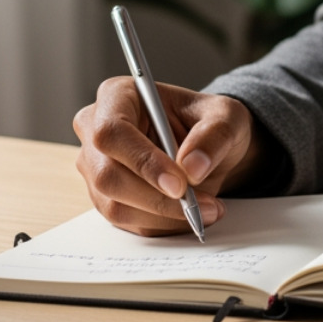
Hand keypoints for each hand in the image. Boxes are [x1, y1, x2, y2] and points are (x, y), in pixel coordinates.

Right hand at [73, 78, 263, 236]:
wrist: (208, 149)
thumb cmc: (210, 123)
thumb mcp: (227, 118)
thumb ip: (214, 135)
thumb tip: (192, 167)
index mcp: (117, 96)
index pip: (112, 132)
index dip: (143, 161)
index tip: (180, 183)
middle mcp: (95, 130)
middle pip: (108, 175)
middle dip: (157, 198)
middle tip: (201, 204)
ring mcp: (96, 168)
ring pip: (116, 205)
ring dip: (164, 215)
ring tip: (207, 209)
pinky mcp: (106, 198)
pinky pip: (127, 222)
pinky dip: (162, 224)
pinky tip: (191, 214)